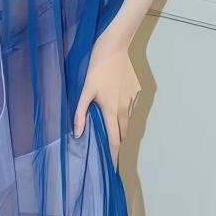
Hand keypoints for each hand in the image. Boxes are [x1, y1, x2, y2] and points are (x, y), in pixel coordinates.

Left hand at [73, 41, 140, 168]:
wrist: (114, 48)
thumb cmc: (96, 68)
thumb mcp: (85, 91)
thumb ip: (81, 113)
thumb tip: (77, 134)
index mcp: (111, 110)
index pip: (115, 140)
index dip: (114, 156)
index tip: (113, 168)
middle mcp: (125, 108)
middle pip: (123, 133)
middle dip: (116, 141)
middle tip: (107, 144)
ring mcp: (134, 99)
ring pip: (128, 120)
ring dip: (120, 124)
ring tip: (109, 118)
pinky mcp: (138, 91)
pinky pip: (131, 107)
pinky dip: (124, 110)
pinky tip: (115, 99)